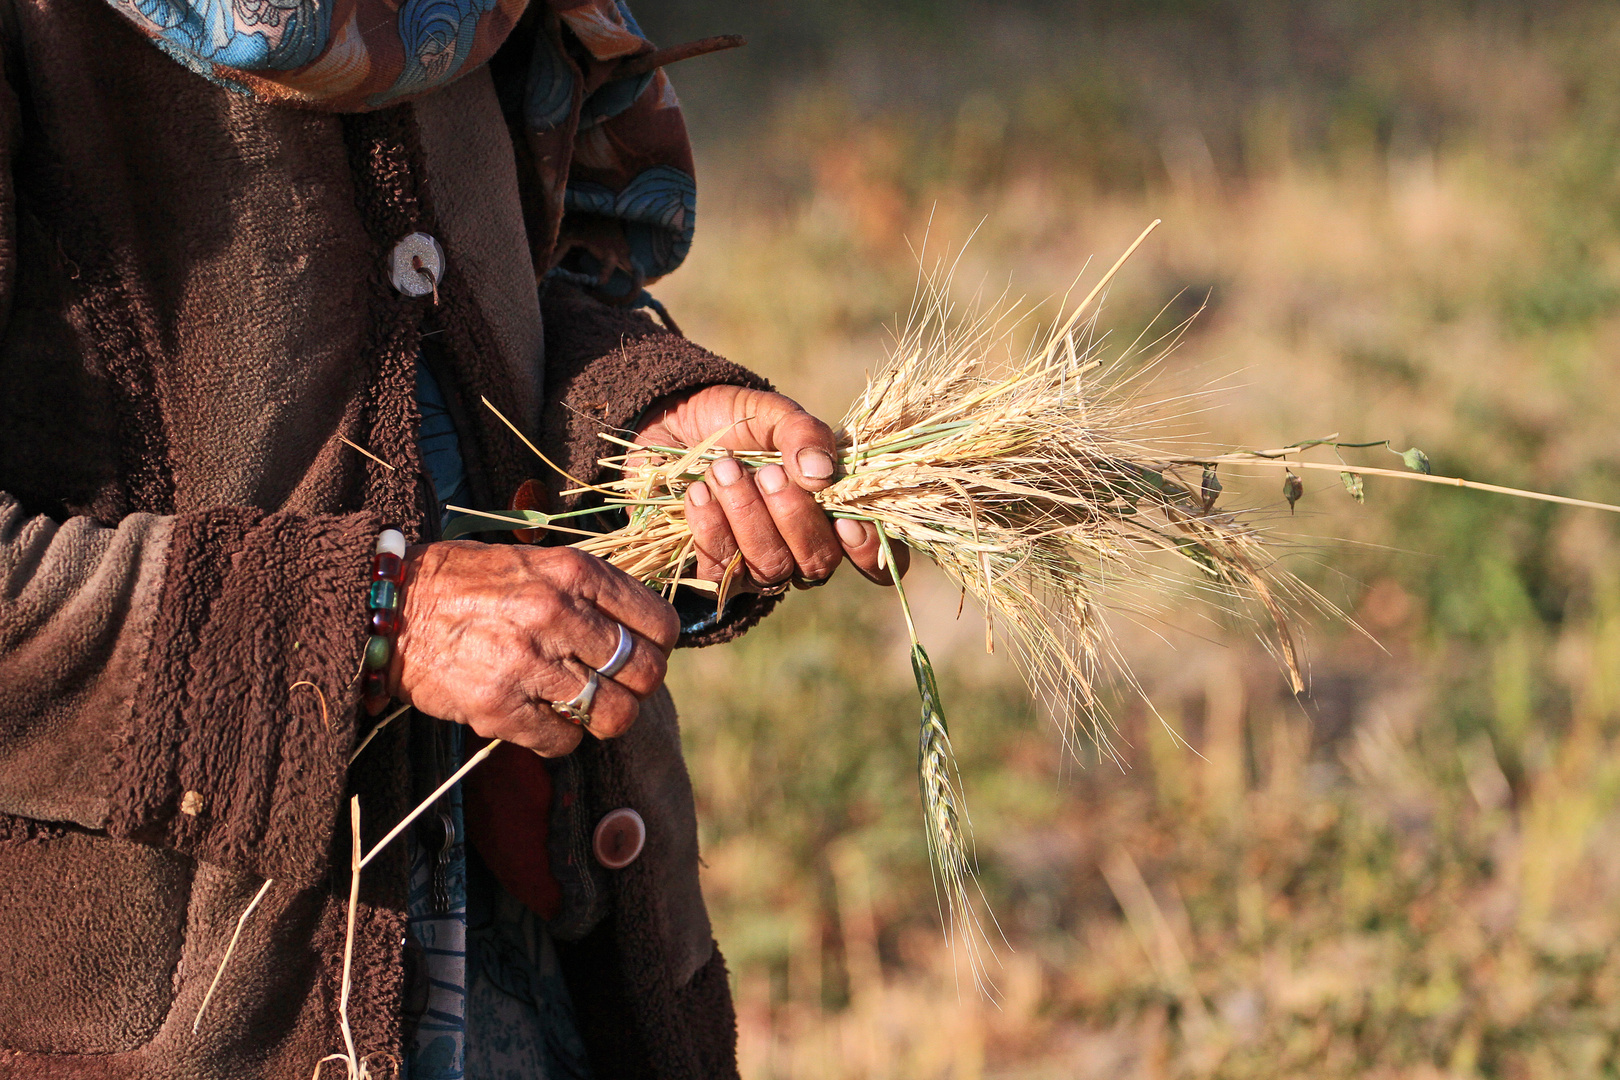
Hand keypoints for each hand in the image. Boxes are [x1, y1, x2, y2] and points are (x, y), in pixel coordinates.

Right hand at [392, 542, 680, 754]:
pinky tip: (540, 719)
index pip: (659, 625)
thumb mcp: (538, 564)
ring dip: (602, 718)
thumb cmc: (470, 584)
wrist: (391, 607)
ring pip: (613, 715)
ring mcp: (529, 662)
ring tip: (580, 706)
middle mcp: (558, 614)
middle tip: (613, 685)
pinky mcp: (499, 706)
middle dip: (637, 687)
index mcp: (575, 573)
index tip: (640, 652)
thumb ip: (591, 593)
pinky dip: (558, 739)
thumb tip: (645, 633)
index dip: (657, 646)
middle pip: (646, 674)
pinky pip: (563, 742)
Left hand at [635, 385, 908, 590]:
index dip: (869, 552)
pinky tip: (698, 493)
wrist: (670, 422)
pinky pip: (721, 571)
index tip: (846, 522)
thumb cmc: (735, 421)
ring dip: (747, 516)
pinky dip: (711, 528)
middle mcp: (802, 548)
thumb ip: (804, 435)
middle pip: (818, 563)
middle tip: (766, 472)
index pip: (876, 558)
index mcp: (834, 511)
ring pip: (771, 567)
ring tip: (724, 469)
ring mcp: (758, 565)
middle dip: (793, 518)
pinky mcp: (713, 569)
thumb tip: (821, 475)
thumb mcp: (773, 414)